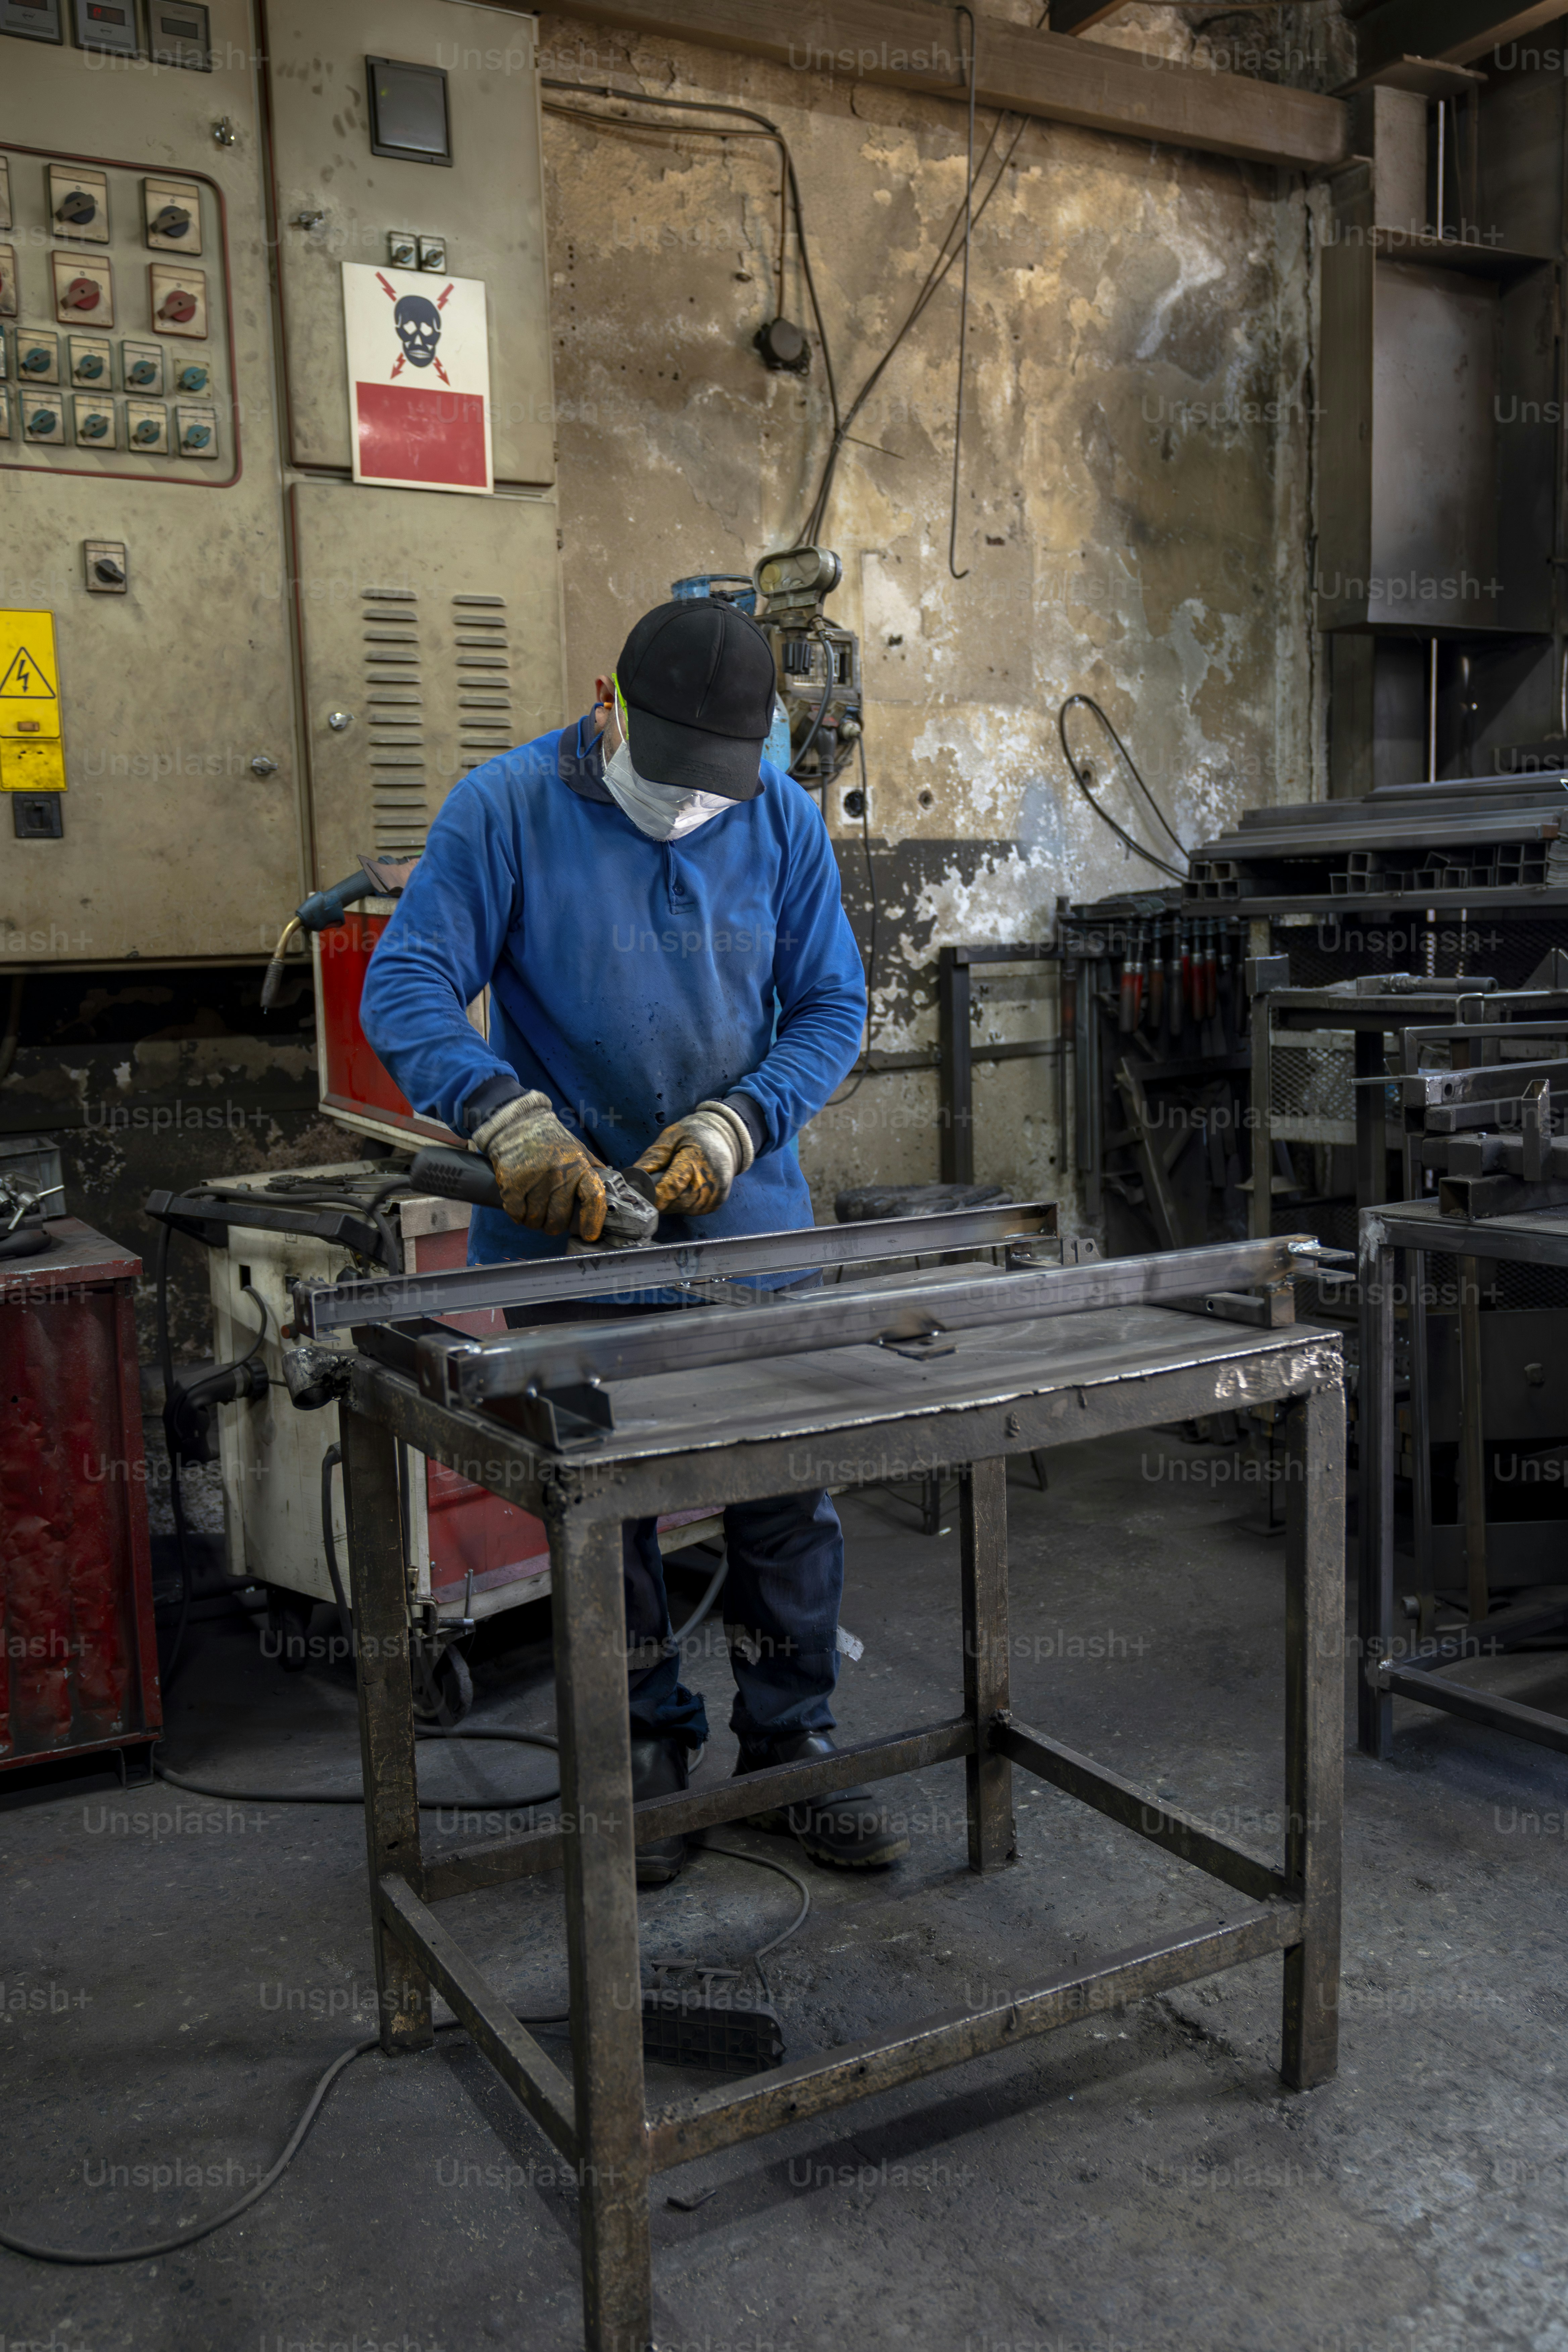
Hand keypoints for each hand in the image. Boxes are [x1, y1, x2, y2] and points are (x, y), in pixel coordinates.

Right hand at [472, 1092, 607, 1240]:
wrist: (518, 1125)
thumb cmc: (552, 1142)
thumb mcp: (580, 1152)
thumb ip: (593, 1173)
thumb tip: (612, 1196)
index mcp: (579, 1166)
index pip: (593, 1197)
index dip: (593, 1221)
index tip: (589, 1234)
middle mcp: (558, 1172)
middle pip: (559, 1219)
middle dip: (555, 1226)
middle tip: (552, 1220)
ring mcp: (534, 1178)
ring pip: (536, 1220)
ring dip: (535, 1221)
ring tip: (535, 1208)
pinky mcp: (512, 1183)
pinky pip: (517, 1214)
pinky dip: (518, 1216)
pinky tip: (521, 1205)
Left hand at [633, 1099, 754, 1214]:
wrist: (725, 1138)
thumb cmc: (696, 1135)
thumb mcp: (671, 1136)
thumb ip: (653, 1157)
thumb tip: (634, 1176)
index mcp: (695, 1159)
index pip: (673, 1185)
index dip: (656, 1196)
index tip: (641, 1199)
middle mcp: (709, 1180)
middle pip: (678, 1201)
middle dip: (661, 1199)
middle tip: (651, 1190)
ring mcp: (716, 1193)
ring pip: (684, 1209)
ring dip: (671, 1203)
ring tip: (668, 1188)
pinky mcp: (717, 1202)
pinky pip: (693, 1211)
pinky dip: (683, 1205)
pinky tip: (682, 1192)